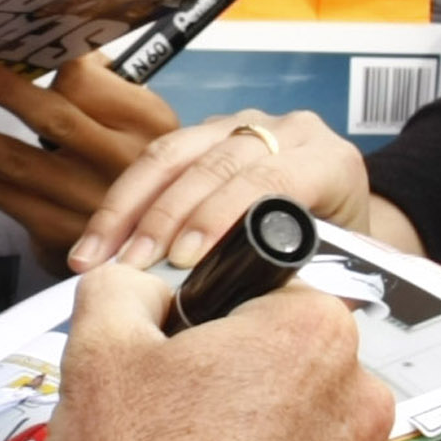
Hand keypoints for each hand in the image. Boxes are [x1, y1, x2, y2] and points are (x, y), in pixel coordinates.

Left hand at [0, 44, 175, 243]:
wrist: (148, 239)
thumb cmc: (133, 163)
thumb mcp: (142, 117)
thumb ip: (100, 80)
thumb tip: (49, 39)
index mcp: (145, 121)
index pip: (88, 80)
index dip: (45, 58)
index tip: (6, 37)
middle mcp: (120, 163)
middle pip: (55, 120)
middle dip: (3, 92)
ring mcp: (87, 203)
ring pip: (15, 163)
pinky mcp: (58, 233)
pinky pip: (1, 198)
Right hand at [48, 260, 396, 440]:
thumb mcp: (97, 350)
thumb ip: (124, 288)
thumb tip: (142, 286)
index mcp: (311, 337)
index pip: (274, 297)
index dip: (221, 321)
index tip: (191, 355)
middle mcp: (358, 404)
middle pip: (298, 370)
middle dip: (248, 387)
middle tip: (182, 423)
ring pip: (309, 439)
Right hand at [70, 107, 389, 276]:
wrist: (344, 223)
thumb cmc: (342, 254)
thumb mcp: (341, 271)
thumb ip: (305, 285)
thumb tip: (251, 312)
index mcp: (329, 161)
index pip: (268, 179)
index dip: (219, 216)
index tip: (183, 259)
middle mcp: (287, 133)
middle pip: (213, 164)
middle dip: (163, 219)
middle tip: (131, 268)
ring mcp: (243, 127)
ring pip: (173, 154)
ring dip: (127, 209)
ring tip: (96, 258)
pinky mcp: (207, 134)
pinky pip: (156, 159)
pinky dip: (123, 202)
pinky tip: (99, 240)